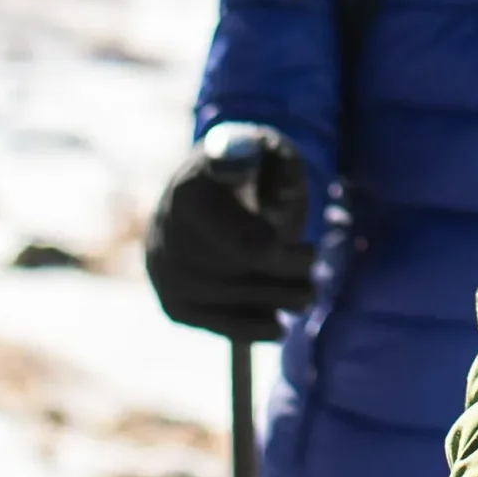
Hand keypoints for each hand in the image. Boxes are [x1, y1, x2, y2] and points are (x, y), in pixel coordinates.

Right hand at [144, 124, 311, 338]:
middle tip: (314, 283)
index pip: (244, 243)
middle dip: (285, 281)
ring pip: (227, 302)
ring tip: (305, 298)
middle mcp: (166, 235)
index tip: (310, 251)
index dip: (284, 257)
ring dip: (274, 304)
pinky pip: (210, 323)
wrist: (211, 191)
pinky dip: (248, 328)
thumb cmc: (251, 167)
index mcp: (191, 192)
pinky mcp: (172, 300)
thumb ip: (256, 151)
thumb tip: (239, 155)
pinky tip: (277, 329)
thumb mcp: (262, 147)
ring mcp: (164, 271)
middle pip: (238, 274)